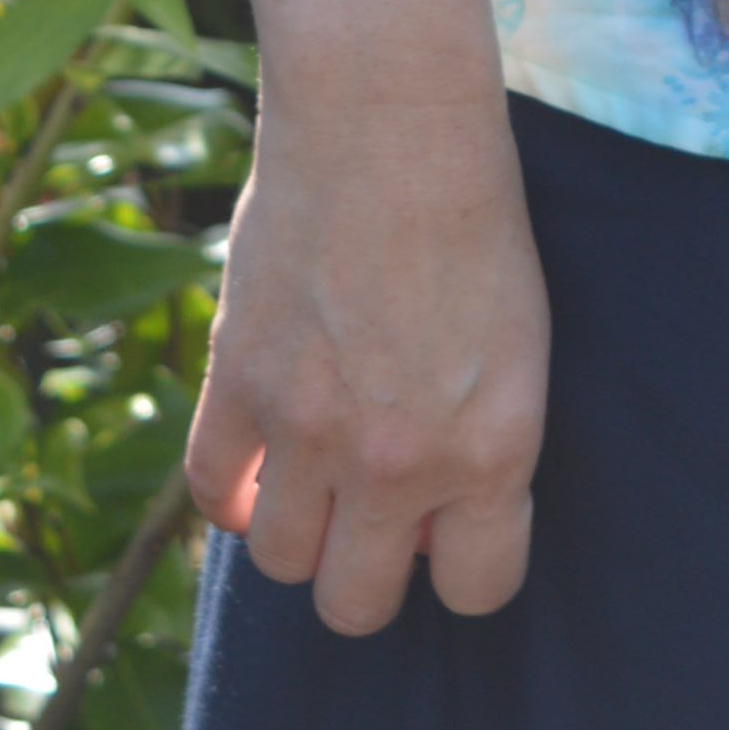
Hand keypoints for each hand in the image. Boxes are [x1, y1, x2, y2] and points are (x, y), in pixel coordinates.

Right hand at [188, 56, 550, 635]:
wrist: (392, 125)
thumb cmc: (475, 224)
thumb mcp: (518, 349)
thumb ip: (477, 448)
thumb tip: (426, 528)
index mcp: (492, 451)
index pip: (477, 591)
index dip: (460, 566)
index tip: (449, 530)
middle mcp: (399, 461)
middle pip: (357, 605)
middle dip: (366, 575)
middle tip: (372, 517)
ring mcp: (309, 428)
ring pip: (279, 562)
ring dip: (296, 535)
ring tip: (314, 482)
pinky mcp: (237, 382)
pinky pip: (210, 490)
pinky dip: (229, 492)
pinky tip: (254, 464)